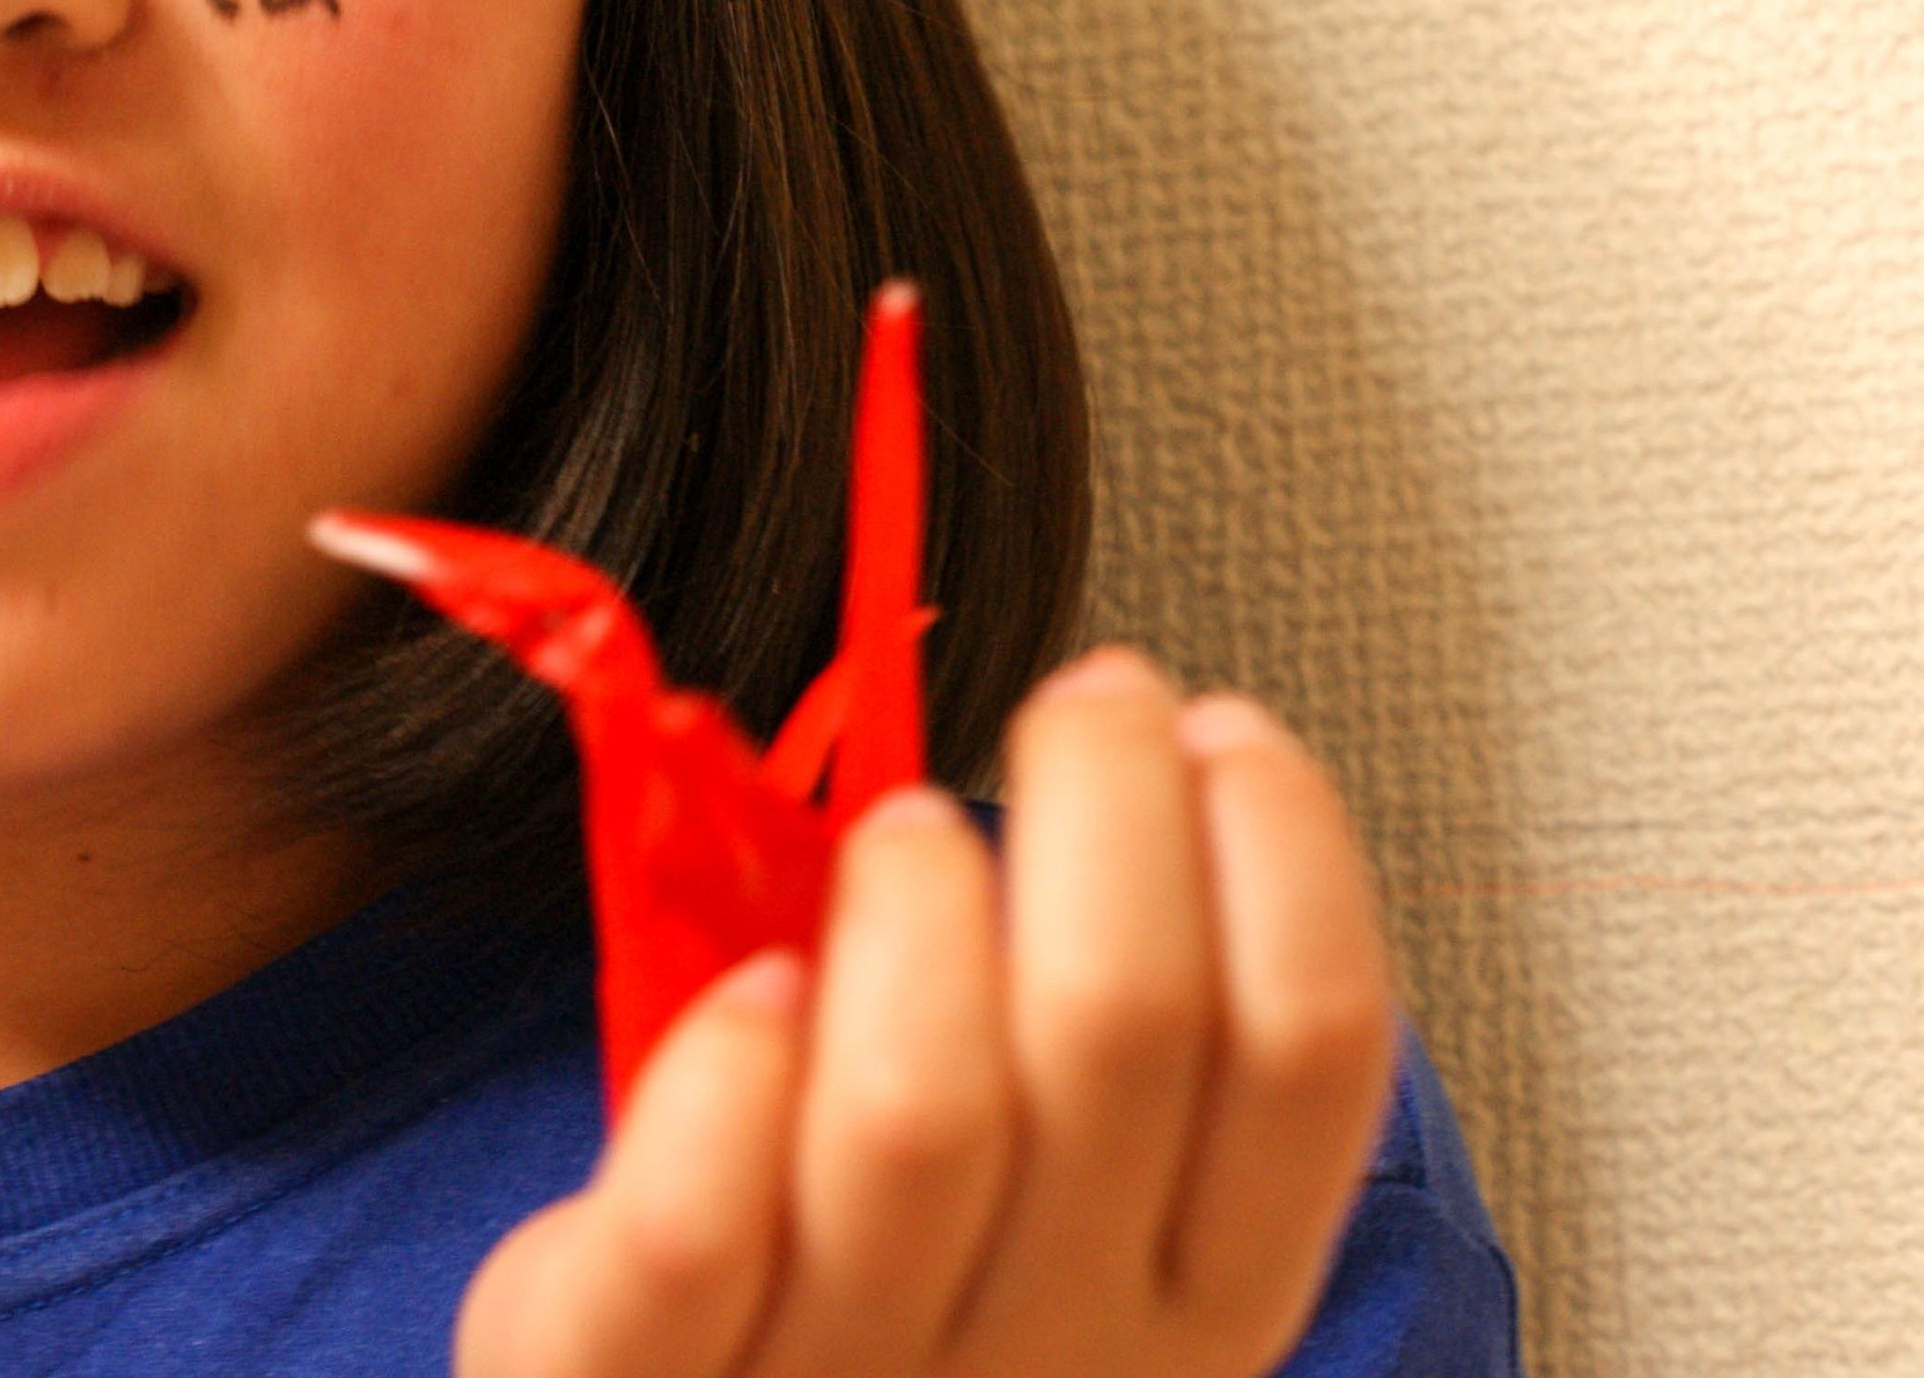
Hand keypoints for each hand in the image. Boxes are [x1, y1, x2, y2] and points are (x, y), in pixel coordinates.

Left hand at [456, 647, 1397, 1377]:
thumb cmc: (878, 1316)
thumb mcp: (1061, 1231)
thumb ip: (1107, 1066)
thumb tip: (1138, 776)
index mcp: (1193, 1311)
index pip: (1308, 1061)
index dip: (1287, 856)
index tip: (1221, 723)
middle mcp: (1050, 1355)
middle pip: (1121, 1032)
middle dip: (1109, 804)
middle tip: (1079, 696)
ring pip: (920, 1114)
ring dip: (917, 912)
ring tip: (904, 828)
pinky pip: (699, 1230)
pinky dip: (724, 1078)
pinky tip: (748, 992)